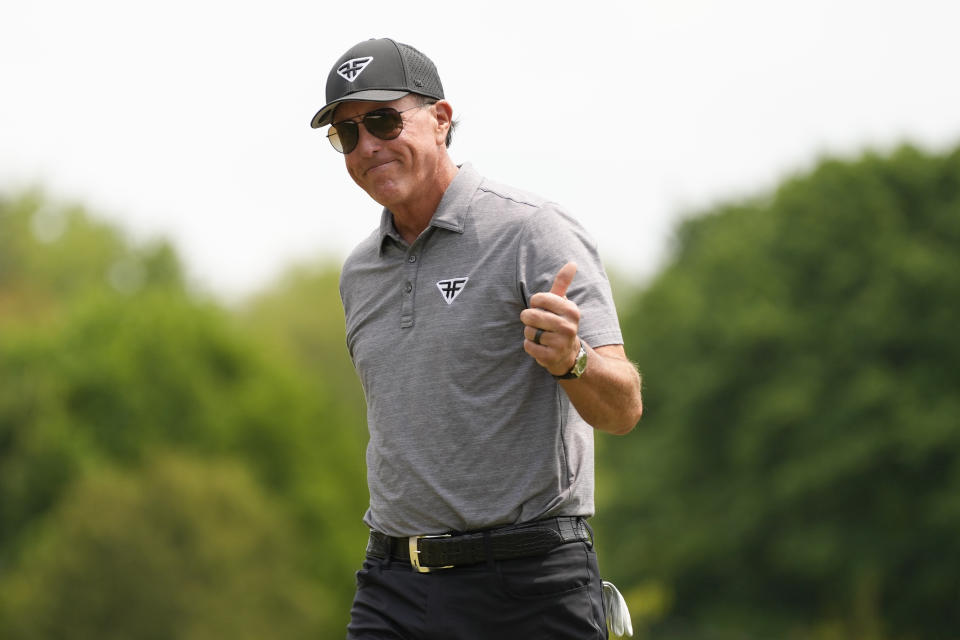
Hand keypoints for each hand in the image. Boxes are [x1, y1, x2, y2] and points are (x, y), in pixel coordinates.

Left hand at [521, 262, 581, 376]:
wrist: (568, 354)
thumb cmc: (560, 322)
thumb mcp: (562, 303)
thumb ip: (562, 283)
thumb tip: (572, 263)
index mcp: (571, 310)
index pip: (538, 298)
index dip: (535, 303)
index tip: (542, 308)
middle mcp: (568, 326)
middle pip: (531, 315)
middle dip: (529, 319)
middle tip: (538, 323)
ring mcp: (561, 343)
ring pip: (529, 331)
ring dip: (530, 333)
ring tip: (541, 336)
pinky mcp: (551, 357)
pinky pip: (528, 346)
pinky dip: (530, 346)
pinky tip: (541, 346)